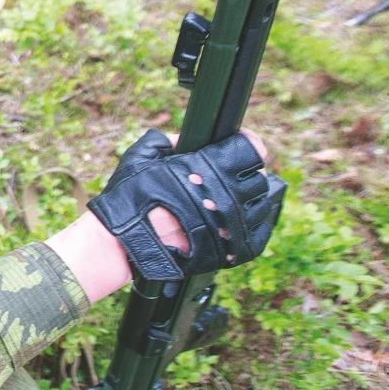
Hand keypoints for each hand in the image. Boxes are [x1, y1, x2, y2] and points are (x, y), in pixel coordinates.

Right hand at [87, 128, 283, 281]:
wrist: (127, 245)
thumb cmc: (130, 200)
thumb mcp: (140, 158)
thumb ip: (163, 142)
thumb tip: (180, 139)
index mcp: (208, 168)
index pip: (250, 149)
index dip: (247, 143)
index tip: (240, 143)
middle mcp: (228, 195)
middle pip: (258, 176)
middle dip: (245, 172)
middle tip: (226, 174)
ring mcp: (235, 224)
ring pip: (262, 203)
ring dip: (248, 198)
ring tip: (227, 199)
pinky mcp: (237, 250)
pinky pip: (261, 230)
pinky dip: (252, 223)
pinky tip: (235, 219)